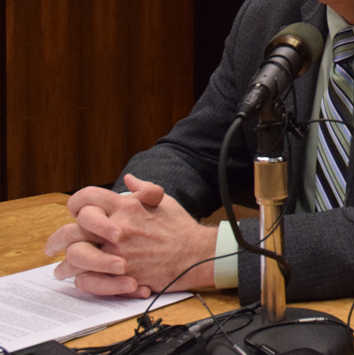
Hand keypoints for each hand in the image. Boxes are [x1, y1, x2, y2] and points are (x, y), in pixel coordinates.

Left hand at [45, 174, 217, 296]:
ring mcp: (117, 253)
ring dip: (65, 265)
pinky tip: (81, 279)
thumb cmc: (179, 227)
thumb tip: (129, 179)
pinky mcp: (121, 276)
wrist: (195, 254)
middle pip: (71, 231)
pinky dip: (81, 280)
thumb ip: (142, 189)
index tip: (73, 211)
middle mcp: (117, 229)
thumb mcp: (163, 200)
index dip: (76, 203)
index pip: (86, 198)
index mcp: (125, 207)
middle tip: (52, 246)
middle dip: (57, 239)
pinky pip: (88, 280)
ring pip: (74, 258)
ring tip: (62, 269)